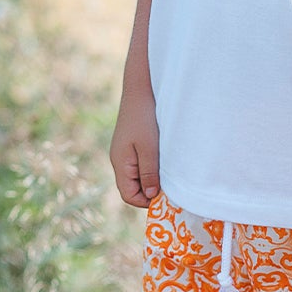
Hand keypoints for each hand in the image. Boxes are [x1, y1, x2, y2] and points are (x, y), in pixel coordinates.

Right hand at [109, 87, 160, 207]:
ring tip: (170, 172)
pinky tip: (165, 159)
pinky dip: (153, 167)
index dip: (146, 201)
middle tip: (172, 186)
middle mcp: (120, 161)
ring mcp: (125, 153)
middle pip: (134, 188)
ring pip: (139, 176)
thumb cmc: (144, 117)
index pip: (129, 196)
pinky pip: (141, 164)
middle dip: (151, 191)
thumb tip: (151, 197)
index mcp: (120, 164)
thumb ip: (149, 173)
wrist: (140, 89)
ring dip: (154, 178)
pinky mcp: (132, 145)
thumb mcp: (149, 148)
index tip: (166, 196)